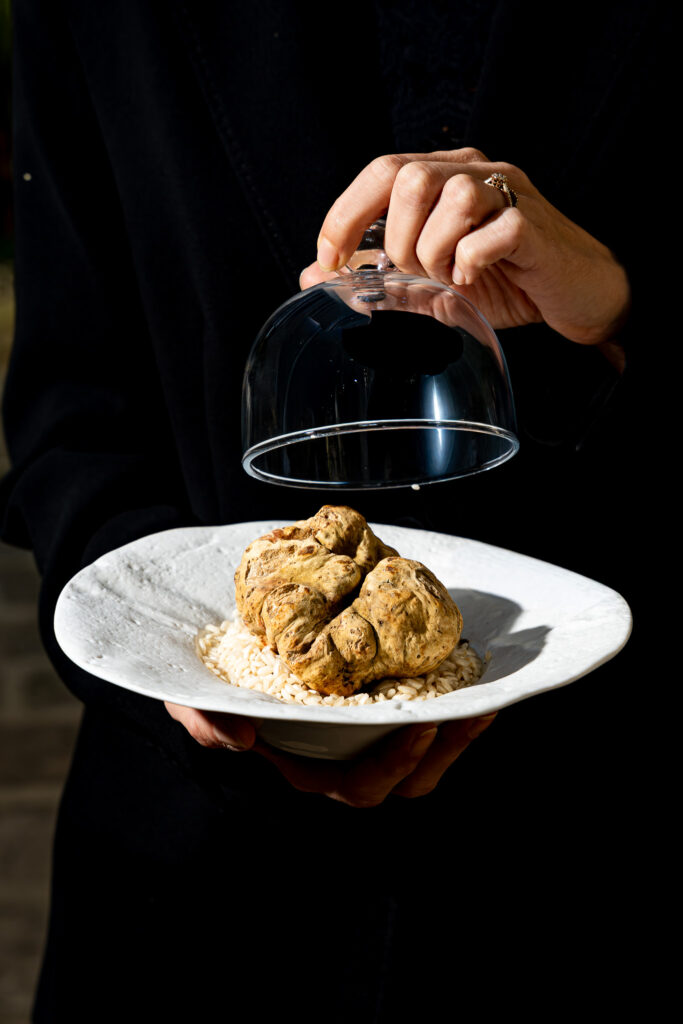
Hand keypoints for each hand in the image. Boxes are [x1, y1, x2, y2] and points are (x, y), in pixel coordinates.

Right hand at [164, 701, 495, 806]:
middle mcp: (341, 758)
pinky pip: (430, 721)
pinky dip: (455, 705)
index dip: (393, 763)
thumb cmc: (209, 680)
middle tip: (464, 714)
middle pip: (406, 782)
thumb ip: (202, 718)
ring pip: (427, 759)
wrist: (223, 644)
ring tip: (486, 702)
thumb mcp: (188, 695)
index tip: (421, 722)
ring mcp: (365, 736)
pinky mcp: (381, 707)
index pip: (356, 783)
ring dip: (460, 737)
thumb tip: (239, 740)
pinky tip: (475, 677)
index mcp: (306, 765)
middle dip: (442, 754)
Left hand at [300, 148, 629, 346]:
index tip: (328, 259)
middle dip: (398, 238)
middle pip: (409, 177)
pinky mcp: (535, 225)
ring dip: (438, 252)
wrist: (577, 297)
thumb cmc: (504, 283)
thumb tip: (312, 275)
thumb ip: (376, 274)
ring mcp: (510, 193)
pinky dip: (473, 261)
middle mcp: (476, 171)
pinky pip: (493, 230)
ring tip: (452, 277)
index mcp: (445, 176)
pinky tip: (476, 278)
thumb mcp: (429, 280)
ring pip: (452, 199)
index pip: (380, 171)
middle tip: (417, 272)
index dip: (345, 215)